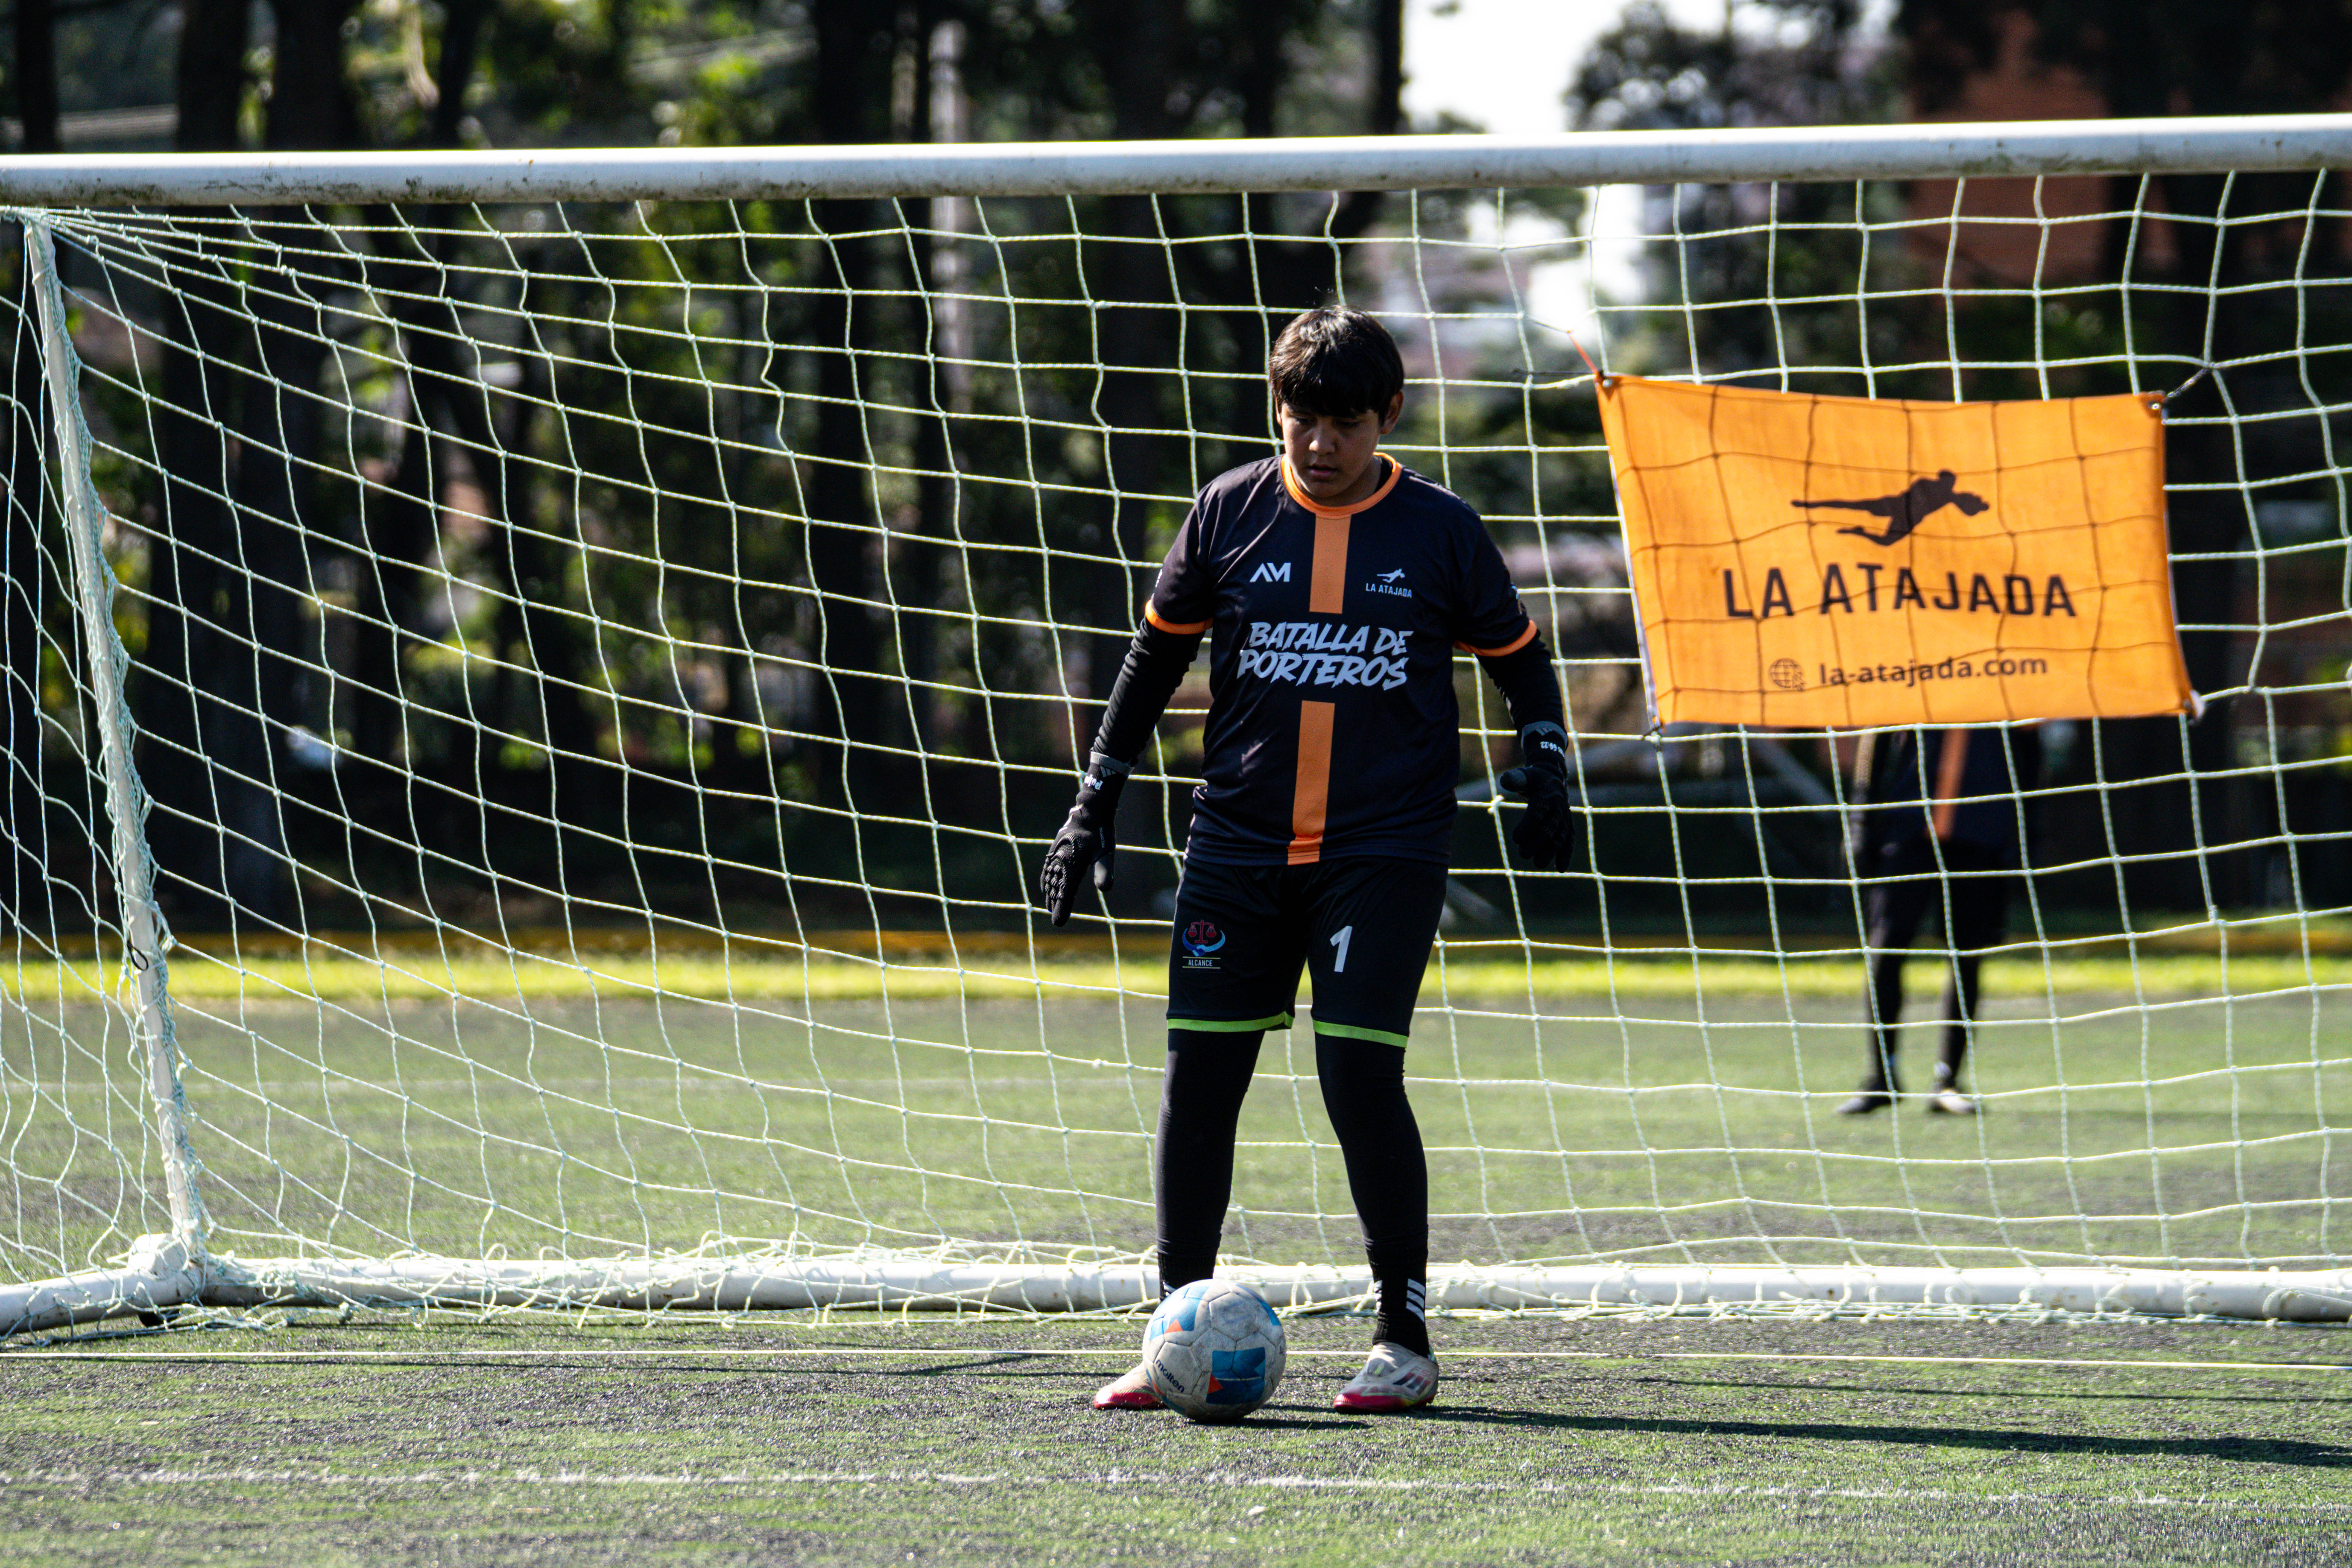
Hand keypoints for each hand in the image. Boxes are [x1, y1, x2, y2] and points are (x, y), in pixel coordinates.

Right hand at [1039, 755, 1126, 925]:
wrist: (1090, 810)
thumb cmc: (1100, 831)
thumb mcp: (1106, 851)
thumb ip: (1104, 870)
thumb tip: (1106, 889)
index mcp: (1071, 864)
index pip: (1065, 892)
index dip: (1061, 908)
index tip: (1058, 923)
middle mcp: (1060, 861)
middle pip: (1055, 887)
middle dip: (1055, 903)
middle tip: (1056, 920)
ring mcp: (1056, 854)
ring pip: (1050, 878)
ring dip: (1050, 893)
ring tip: (1050, 906)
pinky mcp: (1056, 849)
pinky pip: (1047, 868)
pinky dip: (1046, 879)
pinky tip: (1046, 885)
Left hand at [1497, 722, 1573, 871]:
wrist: (1551, 778)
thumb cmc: (1532, 778)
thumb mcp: (1524, 775)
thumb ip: (1515, 778)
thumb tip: (1505, 780)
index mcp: (1548, 794)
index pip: (1539, 812)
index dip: (1528, 825)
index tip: (1516, 838)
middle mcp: (1559, 807)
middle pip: (1549, 828)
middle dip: (1537, 842)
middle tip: (1523, 853)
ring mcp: (1565, 818)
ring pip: (1560, 837)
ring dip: (1550, 852)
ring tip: (1538, 864)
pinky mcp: (1567, 826)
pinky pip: (1569, 841)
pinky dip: (1565, 854)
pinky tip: (1560, 869)